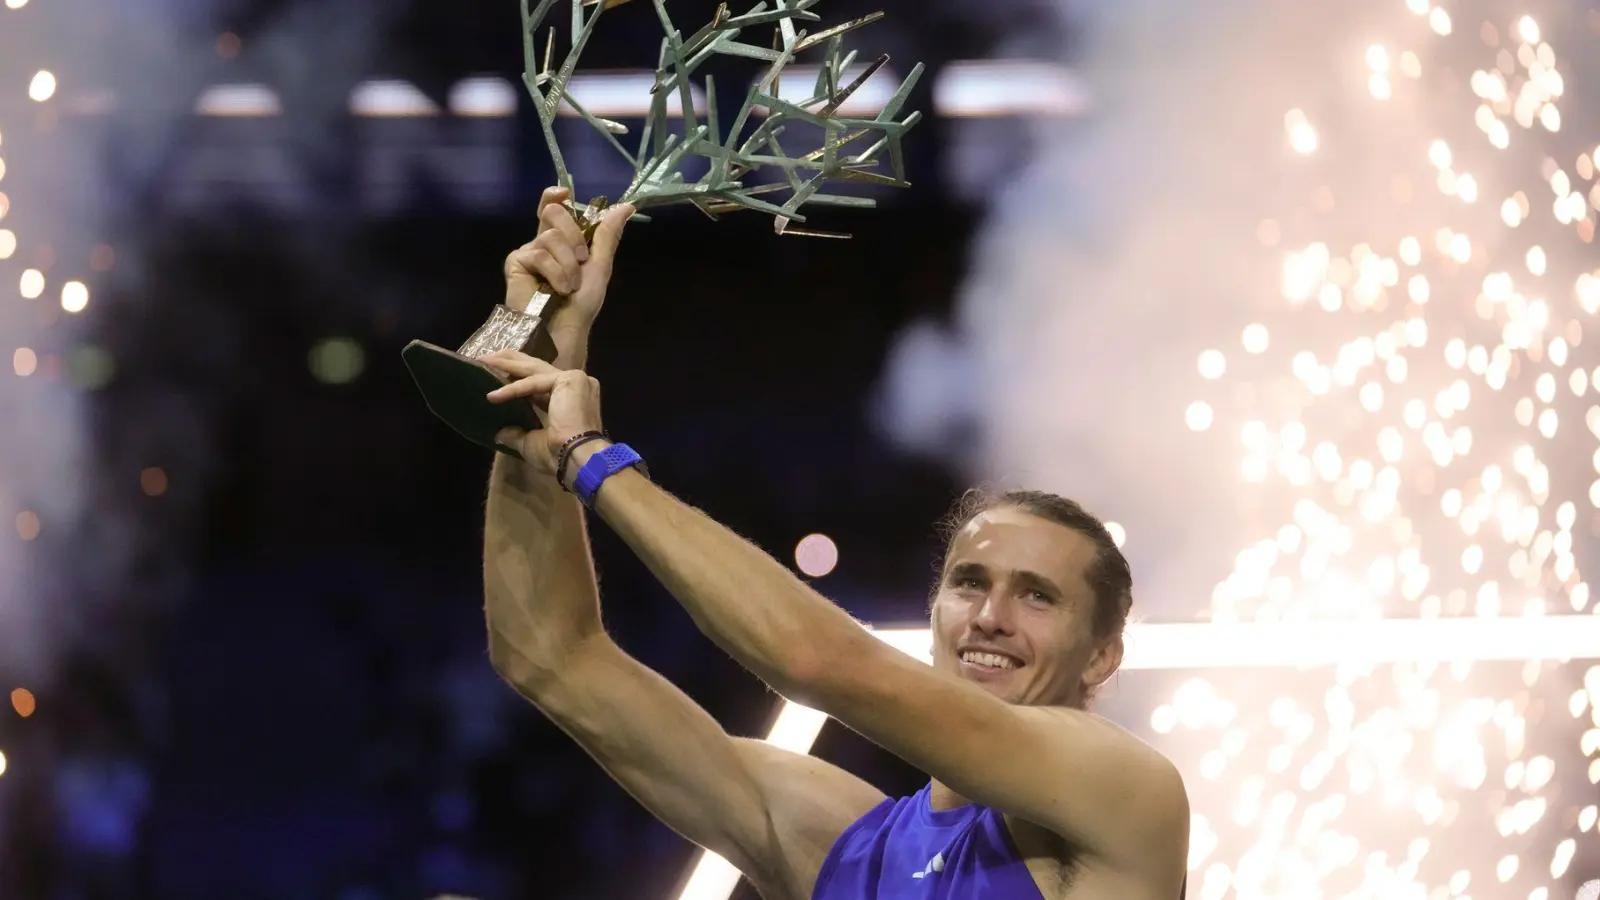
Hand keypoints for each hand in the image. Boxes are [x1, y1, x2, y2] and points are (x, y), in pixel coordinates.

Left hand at [482, 350, 606, 480]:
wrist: (576, 458)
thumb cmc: (558, 455)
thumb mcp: (531, 443)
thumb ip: (517, 433)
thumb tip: (500, 434)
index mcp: (570, 399)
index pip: (539, 383)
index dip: (517, 379)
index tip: (494, 375)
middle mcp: (575, 385)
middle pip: (536, 367)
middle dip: (510, 362)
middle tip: (486, 358)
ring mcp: (574, 380)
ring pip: (534, 369)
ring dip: (507, 364)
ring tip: (484, 361)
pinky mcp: (569, 379)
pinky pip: (534, 383)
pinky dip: (512, 389)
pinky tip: (493, 395)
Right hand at [503, 186, 634, 362]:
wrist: (566, 328)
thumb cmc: (582, 303)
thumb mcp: (600, 265)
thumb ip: (607, 235)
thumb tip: (627, 206)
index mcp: (562, 239)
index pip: (553, 206)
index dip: (555, 196)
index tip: (564, 194)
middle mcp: (543, 241)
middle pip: (553, 212)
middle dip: (574, 235)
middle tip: (581, 259)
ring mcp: (529, 251)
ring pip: (550, 236)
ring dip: (568, 264)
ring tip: (569, 286)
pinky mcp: (516, 263)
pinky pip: (539, 254)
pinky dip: (556, 273)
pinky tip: (557, 290)